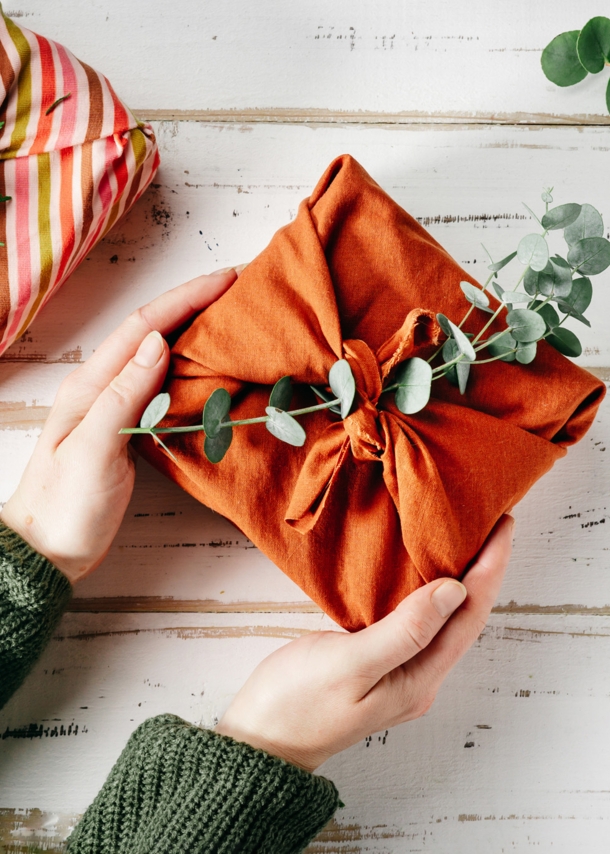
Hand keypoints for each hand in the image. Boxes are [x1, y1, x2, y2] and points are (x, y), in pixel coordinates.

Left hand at [0, 268, 237, 583]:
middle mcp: (103, 387)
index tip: (226, 281)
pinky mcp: (129, 428)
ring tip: (234, 320)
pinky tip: (212, 368)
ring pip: (161, 355)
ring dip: (195, 332)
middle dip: (194, 304)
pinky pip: (164, 385)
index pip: (144, 328)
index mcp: (90, 385)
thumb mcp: (92, 450)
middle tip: (239, 291)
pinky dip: (191, 368)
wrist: (47, 548)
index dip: (185, 299)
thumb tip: (158, 342)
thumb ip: (122, 395)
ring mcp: (116, 406)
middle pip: (154, 331)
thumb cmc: (64, 505)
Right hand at [216, 515, 513, 771]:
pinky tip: (420, 569)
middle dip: (482, 570)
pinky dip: (425, 589)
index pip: (469, 617)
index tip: (501, 526)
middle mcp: (418, 677)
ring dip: (458, 577)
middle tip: (491, 522)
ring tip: (465, 538)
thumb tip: (454, 591)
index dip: (490, 570)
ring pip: (441, 617)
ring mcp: (399, 671)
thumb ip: (404, 631)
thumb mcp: (350, 665)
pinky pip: (415, 619)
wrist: (259, 740)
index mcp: (419, 680)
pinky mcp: (377, 661)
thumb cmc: (297, 704)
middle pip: (464, 617)